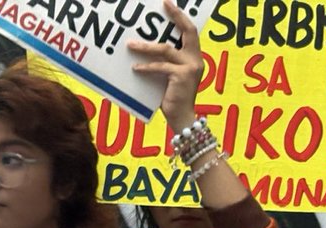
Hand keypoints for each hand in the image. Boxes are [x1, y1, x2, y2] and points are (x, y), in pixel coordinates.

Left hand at [130, 0, 202, 131]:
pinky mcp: (181, 77)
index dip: (180, 16)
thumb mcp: (171, 75)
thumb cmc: (174, 97)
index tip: (168, 3)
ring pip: (165, 50)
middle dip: (175, 16)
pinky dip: (146, 67)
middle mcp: (195, 61)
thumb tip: (144, 45)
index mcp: (194, 58)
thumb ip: (165, 60)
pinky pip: (160, 67)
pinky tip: (135, 68)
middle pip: (187, 32)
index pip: (190, 32)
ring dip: (145, 46)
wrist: (182, 118)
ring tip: (130, 45)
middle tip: (162, 5)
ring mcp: (190, 68)